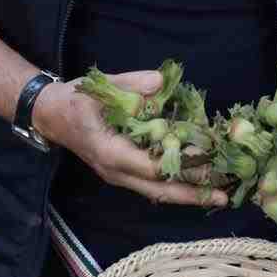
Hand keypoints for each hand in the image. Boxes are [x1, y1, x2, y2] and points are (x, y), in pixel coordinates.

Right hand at [33, 69, 226, 208]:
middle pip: (160, 189)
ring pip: (158, 192)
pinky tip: (198, 184)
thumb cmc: (74, 100)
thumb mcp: (100, 87)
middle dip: (194, 193)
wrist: (50, 116)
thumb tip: (161, 82)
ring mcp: (119, 176)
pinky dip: (176, 186)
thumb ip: (131, 84)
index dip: (182, 165)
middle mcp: (116, 171)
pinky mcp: (124, 173)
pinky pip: (153, 185)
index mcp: (109, 151)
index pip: (151, 165)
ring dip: (189, 194)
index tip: (210, 161)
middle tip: (226, 194)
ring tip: (220, 193)